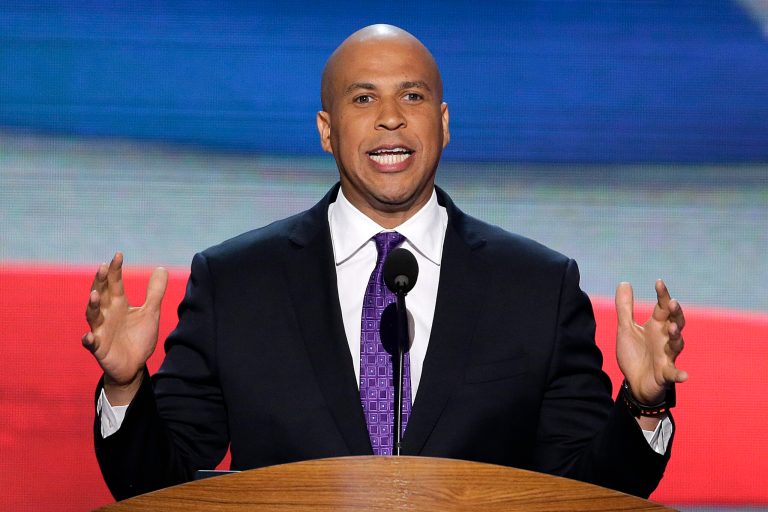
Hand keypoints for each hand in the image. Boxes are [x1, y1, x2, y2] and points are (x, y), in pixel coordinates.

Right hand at [82, 252, 167, 404]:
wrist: (134, 365)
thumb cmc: (138, 336)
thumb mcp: (150, 312)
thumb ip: (155, 292)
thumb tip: (162, 268)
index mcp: (118, 304)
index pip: (114, 283)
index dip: (115, 269)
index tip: (118, 254)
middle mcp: (106, 314)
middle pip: (100, 294)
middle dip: (100, 281)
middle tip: (102, 267)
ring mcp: (100, 330)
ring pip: (92, 315)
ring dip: (92, 305)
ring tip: (94, 294)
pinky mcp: (99, 348)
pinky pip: (91, 343)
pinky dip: (88, 340)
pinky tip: (89, 336)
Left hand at [615, 279, 687, 405]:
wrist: (634, 382)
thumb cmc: (634, 353)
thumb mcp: (626, 328)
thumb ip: (625, 307)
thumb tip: (624, 282)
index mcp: (657, 327)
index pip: (663, 307)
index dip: (663, 295)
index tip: (659, 282)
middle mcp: (665, 339)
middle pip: (676, 322)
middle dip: (675, 313)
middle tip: (672, 303)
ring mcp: (667, 356)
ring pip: (676, 344)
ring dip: (676, 336)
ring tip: (672, 328)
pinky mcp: (665, 374)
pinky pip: (674, 374)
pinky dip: (679, 374)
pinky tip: (684, 375)